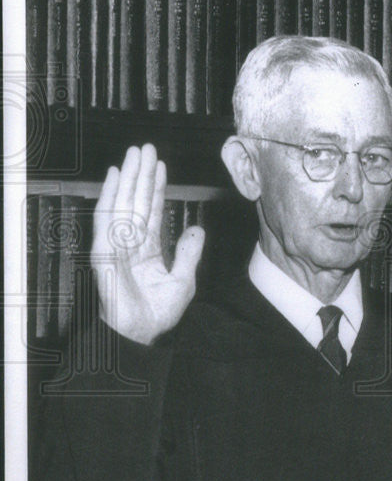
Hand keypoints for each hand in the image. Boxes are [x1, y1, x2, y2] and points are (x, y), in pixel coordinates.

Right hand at [91, 144, 204, 344]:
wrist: (141, 333)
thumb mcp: (184, 278)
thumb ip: (190, 252)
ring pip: (123, 202)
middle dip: (142, 173)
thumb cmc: (158, 312)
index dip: (156, 187)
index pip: (152, 210)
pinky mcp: (104, 249)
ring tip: (135, 154)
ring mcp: (116, 244)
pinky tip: (114, 177)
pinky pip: (106, 217)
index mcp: (147, 249)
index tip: (161, 165)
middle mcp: (130, 242)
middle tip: (146, 147)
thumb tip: (198, 228)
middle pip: (137, 200)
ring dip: (128, 176)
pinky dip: (109, 195)